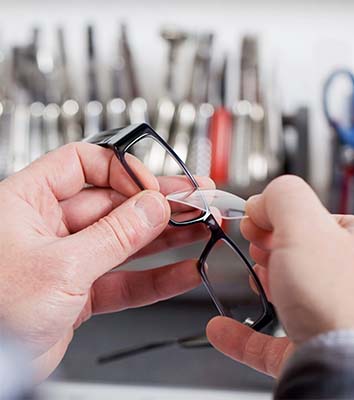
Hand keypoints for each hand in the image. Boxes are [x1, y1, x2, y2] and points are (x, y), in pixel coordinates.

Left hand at [0, 142, 210, 379]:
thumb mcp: (61, 266)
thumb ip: (114, 235)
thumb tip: (152, 207)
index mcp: (30, 202)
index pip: (83, 163)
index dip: (122, 170)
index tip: (151, 188)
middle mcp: (51, 226)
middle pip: (115, 203)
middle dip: (159, 205)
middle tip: (195, 201)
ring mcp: (70, 258)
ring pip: (126, 241)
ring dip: (166, 237)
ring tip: (200, 229)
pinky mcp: (82, 290)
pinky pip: (125, 279)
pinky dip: (156, 278)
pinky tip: (183, 271)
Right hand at [207, 175, 353, 377]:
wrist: (344, 372)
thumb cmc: (339, 301)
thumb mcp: (304, 226)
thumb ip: (283, 197)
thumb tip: (262, 201)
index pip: (316, 219)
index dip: (281, 216)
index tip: (256, 218)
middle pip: (302, 255)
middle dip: (271, 248)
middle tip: (254, 244)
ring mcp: (336, 318)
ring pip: (292, 294)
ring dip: (264, 284)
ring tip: (253, 279)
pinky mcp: (313, 351)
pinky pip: (271, 340)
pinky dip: (244, 333)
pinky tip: (223, 328)